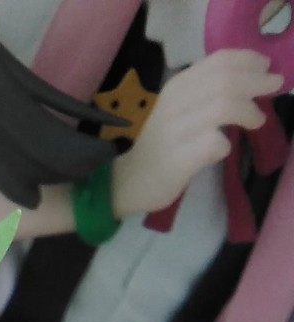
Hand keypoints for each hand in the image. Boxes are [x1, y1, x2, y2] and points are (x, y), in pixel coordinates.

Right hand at [112, 50, 282, 217]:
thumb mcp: (178, 108)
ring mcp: (176, 131)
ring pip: (223, 106)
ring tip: (257, 121)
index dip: (249, 60)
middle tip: (273, 87)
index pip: (219, 61)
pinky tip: (224, 149)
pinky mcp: (178, 159)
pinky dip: (225, 144)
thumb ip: (205, 92)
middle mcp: (175, 103)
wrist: (127, 181)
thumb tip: (248, 79)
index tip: (265, 66)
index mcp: (177, 87)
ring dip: (248, 111)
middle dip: (257, 81)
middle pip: (226, 80)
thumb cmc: (160, 145)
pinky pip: (213, 143)